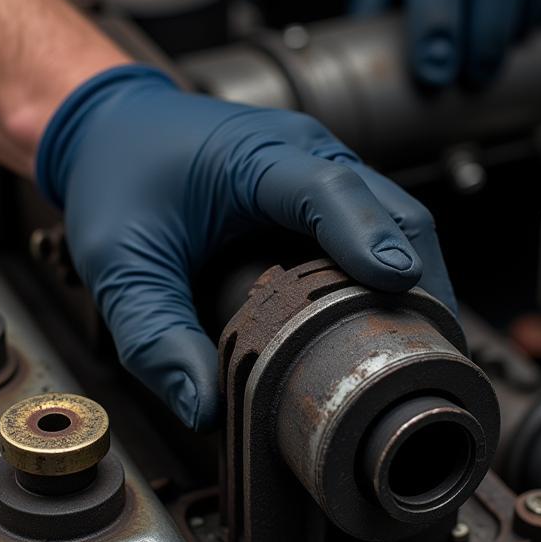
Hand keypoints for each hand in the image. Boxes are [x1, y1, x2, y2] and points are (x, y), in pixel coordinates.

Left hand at [36, 65, 454, 429]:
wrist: (113, 133)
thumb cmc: (119, 181)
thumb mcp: (120, 264)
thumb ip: (154, 335)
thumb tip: (206, 408)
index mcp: (255, 155)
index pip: (328, 188)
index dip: (367, 235)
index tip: (400, 284)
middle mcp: (304, 153)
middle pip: (392, 211)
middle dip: (420, 283)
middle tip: (427, 360)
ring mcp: (323, 171)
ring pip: (399, 224)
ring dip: (416, 287)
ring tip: (419, 359)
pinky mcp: (326, 197)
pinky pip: (379, 233)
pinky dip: (392, 282)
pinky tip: (390, 331)